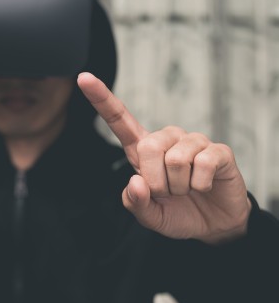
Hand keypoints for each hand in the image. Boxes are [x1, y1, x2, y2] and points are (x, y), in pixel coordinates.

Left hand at [77, 72, 251, 243]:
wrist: (212, 224)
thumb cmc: (176, 212)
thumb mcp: (149, 216)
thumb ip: (135, 203)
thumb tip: (137, 180)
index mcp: (142, 149)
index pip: (119, 119)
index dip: (102, 99)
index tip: (83, 78)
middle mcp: (166, 138)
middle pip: (148, 147)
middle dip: (157, 182)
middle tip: (168, 193)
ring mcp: (193, 141)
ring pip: (176, 160)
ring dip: (180, 187)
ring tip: (187, 189)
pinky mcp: (219, 150)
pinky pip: (203, 164)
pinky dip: (201, 184)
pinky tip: (205, 186)